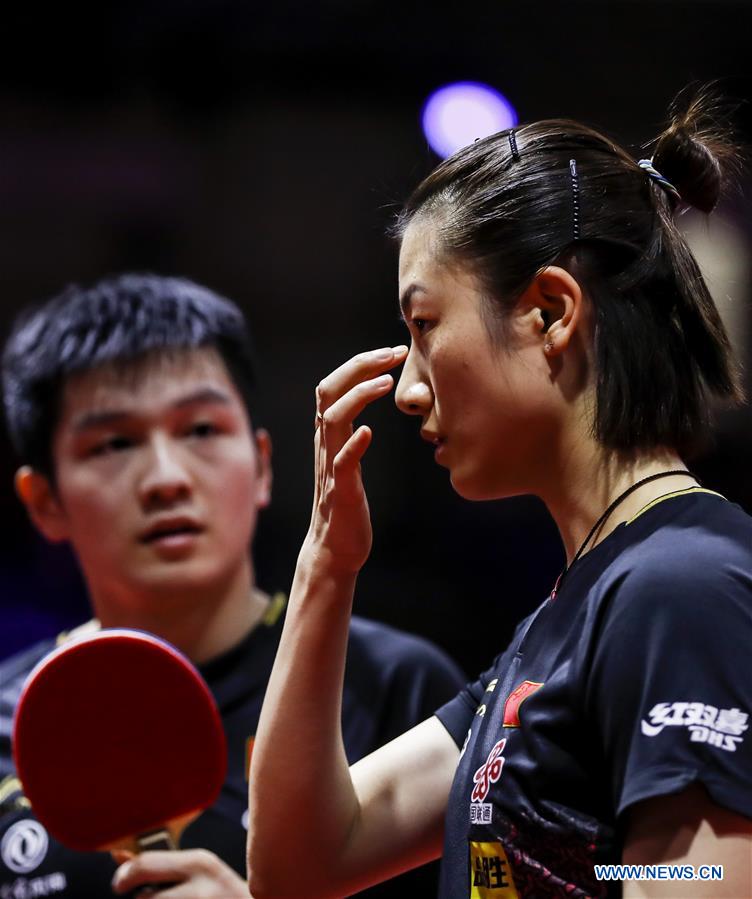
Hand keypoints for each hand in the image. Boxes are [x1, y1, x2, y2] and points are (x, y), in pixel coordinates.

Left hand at [111, 849, 249, 896]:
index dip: (125, 874)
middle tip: (138, 897)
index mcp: (200, 863)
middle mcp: (200, 889)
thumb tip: (118, 855)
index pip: (147, 864)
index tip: (119, 884)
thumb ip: (161, 866)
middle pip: (145, 898)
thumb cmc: (223, 895)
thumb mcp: (198, 873)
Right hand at [308, 346, 407, 572]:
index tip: (393, 352)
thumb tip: (368, 411)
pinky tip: (369, 432)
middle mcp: (325, 444)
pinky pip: (341, 463)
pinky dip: (353, 444)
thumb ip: (351, 434)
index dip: (361, 363)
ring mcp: (332, 466)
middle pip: (328, 391)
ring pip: (332, 419)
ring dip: (358, 396)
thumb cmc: (347, 505)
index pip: (335, 385)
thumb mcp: (348, 460)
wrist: (334, 550)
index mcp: (329, 435)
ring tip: (386, 383)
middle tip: (393, 353)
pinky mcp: (342, 492)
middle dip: (360, 366)